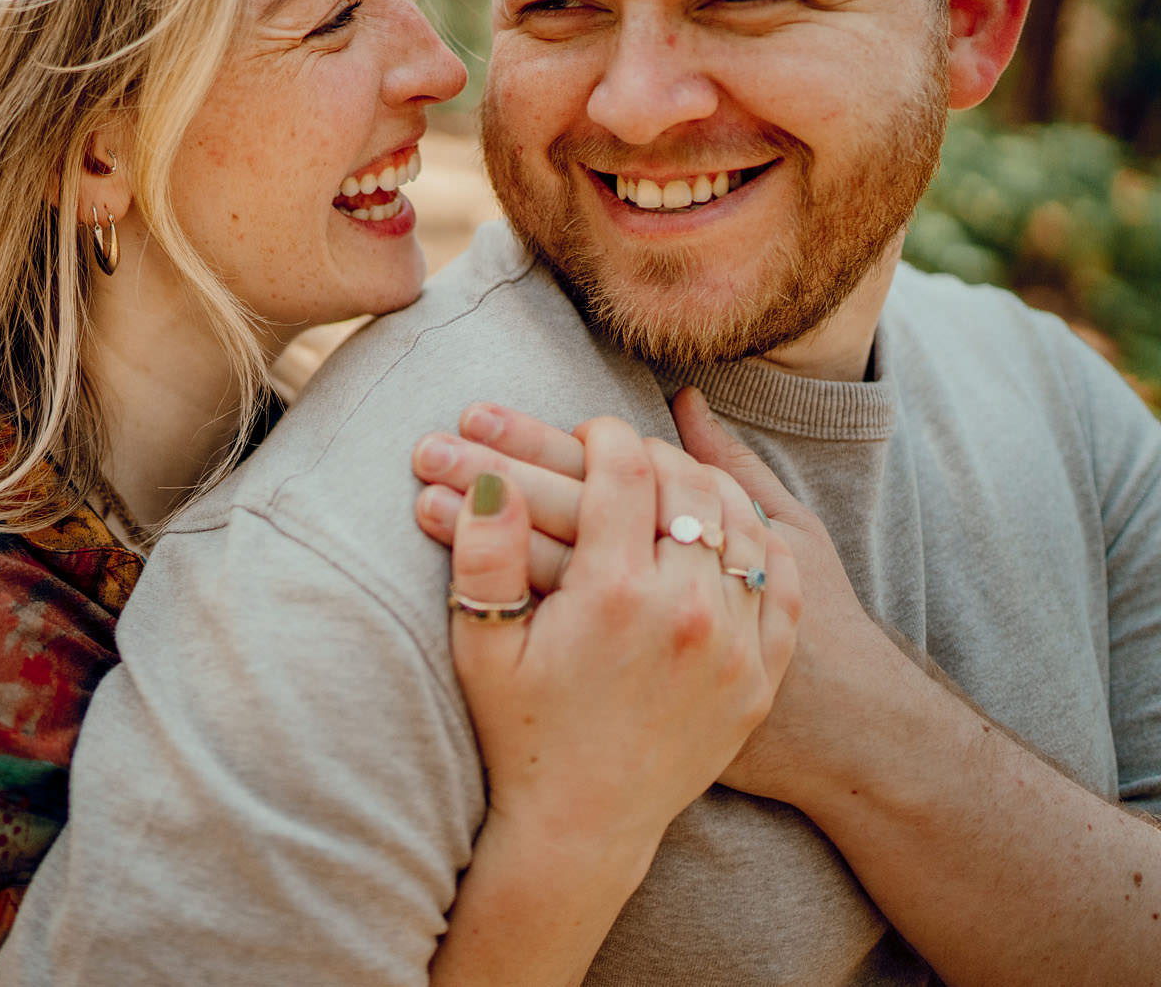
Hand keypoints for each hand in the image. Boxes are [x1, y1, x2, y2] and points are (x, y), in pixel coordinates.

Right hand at [418, 391, 893, 807]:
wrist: (582, 827)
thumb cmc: (520, 732)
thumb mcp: (482, 644)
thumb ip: (485, 553)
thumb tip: (491, 478)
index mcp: (613, 593)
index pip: (625, 467)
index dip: (603, 434)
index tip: (586, 433)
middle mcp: (685, 611)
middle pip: (689, 484)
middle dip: (654, 453)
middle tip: (626, 455)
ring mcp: (733, 645)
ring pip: (743, 523)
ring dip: (709, 490)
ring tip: (674, 485)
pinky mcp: (760, 676)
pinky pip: (779, 581)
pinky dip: (758, 543)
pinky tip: (727, 535)